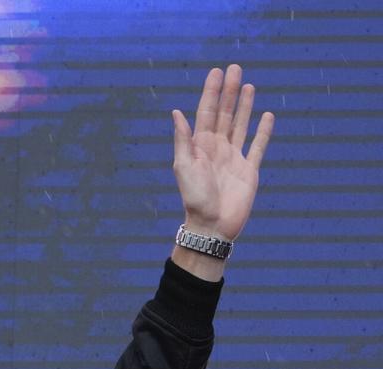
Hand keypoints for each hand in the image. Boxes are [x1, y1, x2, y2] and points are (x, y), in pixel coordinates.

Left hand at [172, 65, 273, 241]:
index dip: (211, 92)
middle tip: (235, 68)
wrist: (212, 225)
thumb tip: (176, 112)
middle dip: (230, 92)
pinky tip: (267, 115)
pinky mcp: (249, 170)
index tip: (216, 72)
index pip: (207, 113)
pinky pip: (258, 146)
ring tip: (249, 85)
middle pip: (226, 114)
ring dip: (245, 105)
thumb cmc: (194, 198)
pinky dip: (263, 131)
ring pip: (241, 125)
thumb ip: (183, 139)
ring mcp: (234, 158)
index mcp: (200, 146)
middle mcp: (217, 148)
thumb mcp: (184, 167)